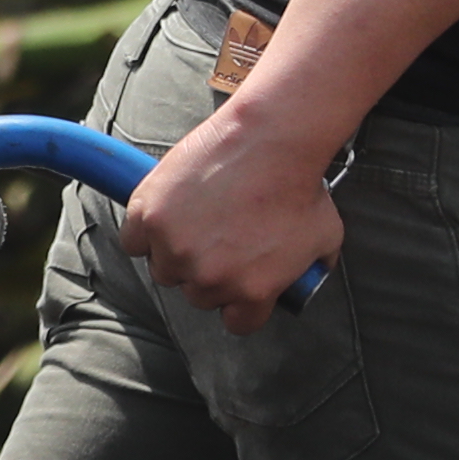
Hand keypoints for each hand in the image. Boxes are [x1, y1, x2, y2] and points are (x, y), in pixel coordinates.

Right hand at [125, 92, 342, 336]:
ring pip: (163, 269)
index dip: (238, 298)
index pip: (235, 321)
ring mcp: (176, 249)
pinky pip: (134, 241)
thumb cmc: (300, 182)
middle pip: (197, 294)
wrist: (272, 138)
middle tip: (217, 236)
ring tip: (194, 219)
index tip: (237, 277)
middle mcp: (210, 278)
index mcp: (252, 292)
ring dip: (174, 251)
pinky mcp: (149, 217)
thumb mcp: (324, 238)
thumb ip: (311, 269)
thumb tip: (307, 280)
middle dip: (206, 271)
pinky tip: (164, 212)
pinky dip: (143, 230)